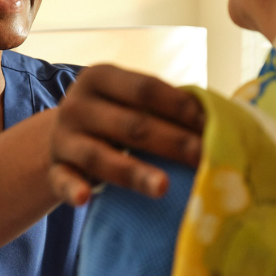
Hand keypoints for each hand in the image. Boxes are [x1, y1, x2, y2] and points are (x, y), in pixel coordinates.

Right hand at [48, 64, 204, 204]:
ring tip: (164, 187)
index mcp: (99, 77)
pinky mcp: (54, 169)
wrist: (61, 138)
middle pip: (131, 125)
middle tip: (206, 159)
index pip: (145, 89)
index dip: (180, 107)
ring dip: (134, 172)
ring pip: (100, 156)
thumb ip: (162, 104)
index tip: (212, 125)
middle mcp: (77, 104)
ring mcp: (63, 138)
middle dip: (173, 143)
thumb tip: (221, 118)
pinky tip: (85, 198)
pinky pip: (62, 181)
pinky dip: (72, 190)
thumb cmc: (112, 117)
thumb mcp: (127, 100)